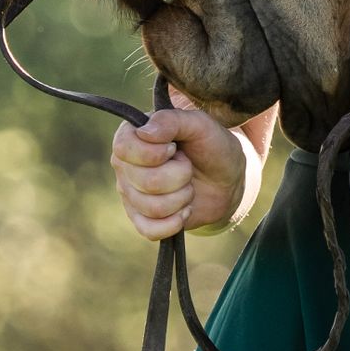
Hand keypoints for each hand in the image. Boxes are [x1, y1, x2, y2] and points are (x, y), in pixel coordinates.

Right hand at [110, 108, 251, 239]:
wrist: (226, 179)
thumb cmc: (211, 145)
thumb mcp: (200, 124)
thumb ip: (173, 120)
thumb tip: (145, 132)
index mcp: (131, 135)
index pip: (123, 148)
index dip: (153, 154)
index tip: (174, 149)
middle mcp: (125, 165)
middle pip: (145, 181)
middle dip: (179, 176)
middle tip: (187, 167)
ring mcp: (130, 194)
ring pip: (152, 207)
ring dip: (182, 197)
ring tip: (187, 185)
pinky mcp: (141, 218)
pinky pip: (149, 230)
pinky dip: (174, 223)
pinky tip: (184, 211)